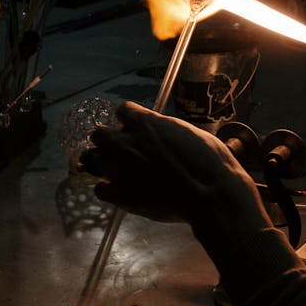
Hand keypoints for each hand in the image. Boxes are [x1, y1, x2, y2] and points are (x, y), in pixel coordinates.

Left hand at [82, 101, 273, 253]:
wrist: (210, 195)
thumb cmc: (210, 162)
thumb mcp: (189, 132)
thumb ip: (164, 129)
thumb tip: (159, 132)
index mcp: (146, 123)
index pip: (122, 110)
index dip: (128, 120)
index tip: (134, 128)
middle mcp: (128, 142)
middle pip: (99, 134)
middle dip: (109, 140)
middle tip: (123, 151)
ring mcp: (121, 169)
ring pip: (95, 160)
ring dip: (107, 164)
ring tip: (123, 173)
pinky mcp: (120, 195)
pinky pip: (100, 189)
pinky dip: (108, 190)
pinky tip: (122, 192)